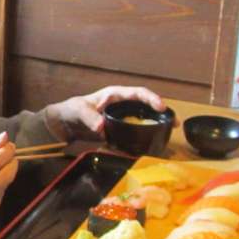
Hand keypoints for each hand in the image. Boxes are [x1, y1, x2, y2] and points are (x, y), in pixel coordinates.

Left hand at [43, 86, 167, 140]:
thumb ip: (89, 117)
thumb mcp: (78, 110)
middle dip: (161, 112)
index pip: (137, 93)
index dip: (151, 98)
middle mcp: (122, 106)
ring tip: (169, 132)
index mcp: (115, 95)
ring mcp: (122, 119)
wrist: (64, 125)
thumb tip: (101, 127)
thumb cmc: (72, 111)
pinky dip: (143, 138)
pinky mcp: (119, 131)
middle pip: (146, 106)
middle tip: (174, 123)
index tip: (161, 106)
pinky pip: (134, 133)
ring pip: (142, 119)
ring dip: (156, 124)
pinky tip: (150, 145)